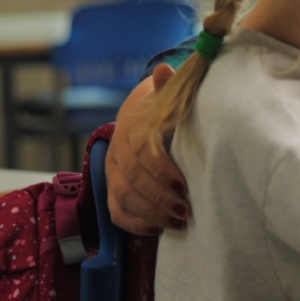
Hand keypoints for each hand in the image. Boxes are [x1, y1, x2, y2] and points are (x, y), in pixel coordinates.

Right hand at [106, 63, 190, 234]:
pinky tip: (158, 230)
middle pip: (131, 181)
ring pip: (122, 199)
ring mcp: (112, 173)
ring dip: (150, 214)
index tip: (184, 186)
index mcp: (133, 129)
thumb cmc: (167, 106)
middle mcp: (117, 152)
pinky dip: (135, 224)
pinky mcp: (113, 189)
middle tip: (186, 211)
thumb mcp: (171, 94)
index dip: (161, 172)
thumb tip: (164, 70)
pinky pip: (116, 212)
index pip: (141, 154)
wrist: (144, 112)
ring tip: (178, 222)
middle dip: (159, 199)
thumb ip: (171, 86)